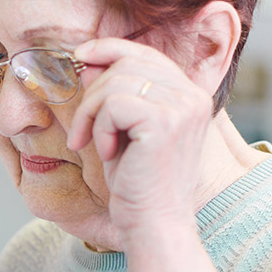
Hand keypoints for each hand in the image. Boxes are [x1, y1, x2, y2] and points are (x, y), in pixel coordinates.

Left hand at [66, 37, 213, 233]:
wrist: (153, 222)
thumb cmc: (136, 183)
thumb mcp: (120, 130)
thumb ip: (111, 94)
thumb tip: (88, 61)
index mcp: (189, 95)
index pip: (145, 53)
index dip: (108, 49)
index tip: (79, 57)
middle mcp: (192, 95)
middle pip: (127, 62)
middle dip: (92, 93)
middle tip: (82, 132)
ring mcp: (183, 106)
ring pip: (115, 82)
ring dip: (90, 114)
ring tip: (92, 144)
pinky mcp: (165, 121)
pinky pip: (113, 104)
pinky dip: (99, 127)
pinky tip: (108, 153)